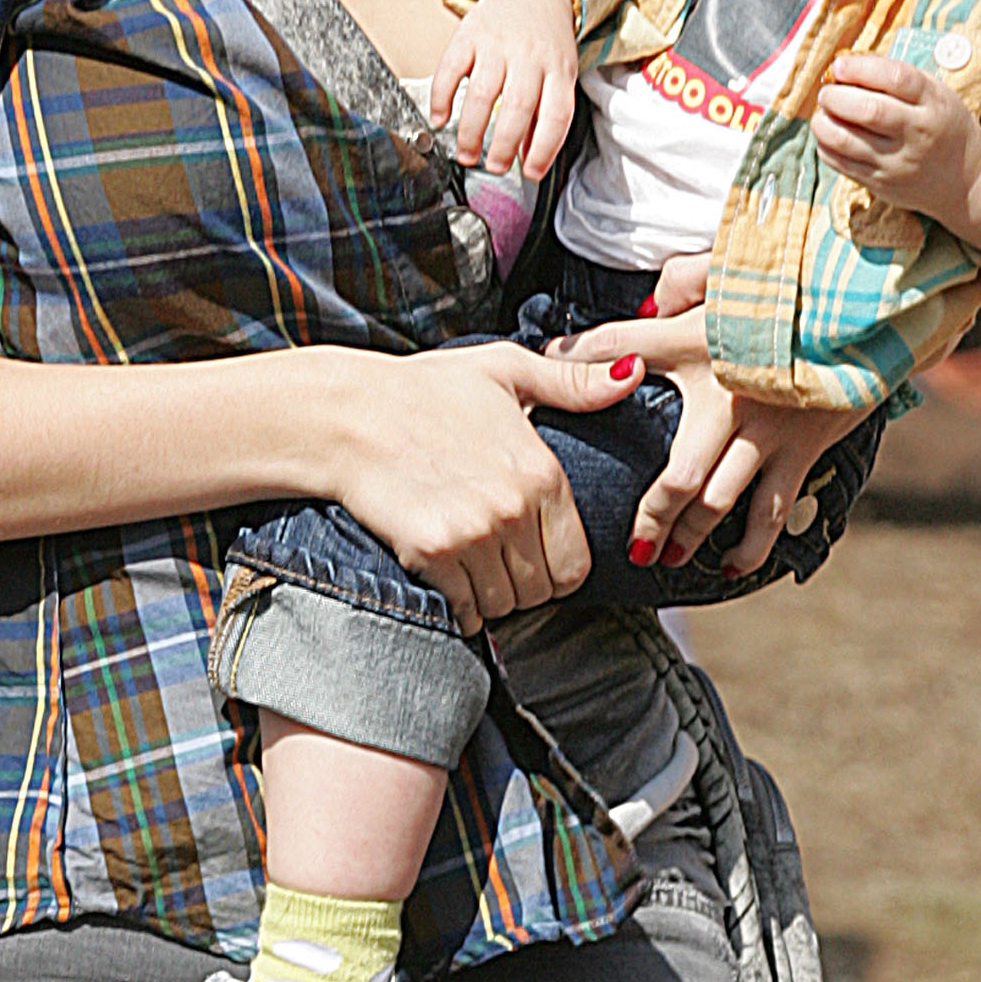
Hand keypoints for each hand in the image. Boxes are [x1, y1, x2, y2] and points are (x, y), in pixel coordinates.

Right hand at [321, 336, 650, 632]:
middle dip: (524, 584)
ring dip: (491, 596)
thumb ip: (573, 383)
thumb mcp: (505, 370)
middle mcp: (515, 509)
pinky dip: (460, 605)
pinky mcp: (432, 553)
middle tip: (498, 560)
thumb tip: (631, 374)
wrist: (348, 414)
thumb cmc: (425, 389)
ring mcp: (474, 534)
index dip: (556, 566)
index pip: (576, 562)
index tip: (532, 552)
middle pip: (542, 592)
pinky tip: (447, 574)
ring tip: (470, 563)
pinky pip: (466, 610)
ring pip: (505, 604)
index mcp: (543, 473)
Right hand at [429, 0, 581, 176]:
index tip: (531, 173)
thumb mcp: (558, 74)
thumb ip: (545, 115)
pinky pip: (452, 69)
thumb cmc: (545, 41)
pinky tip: (440, 120)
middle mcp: (530, 55)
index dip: (544, 149)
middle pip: (518, 106)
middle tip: (494, 167)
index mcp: (558, 69)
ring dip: (472, 131)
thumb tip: (529, 161)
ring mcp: (499, 43)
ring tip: (467, 154)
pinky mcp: (470, 34)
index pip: (556, 115)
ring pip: (483, 93)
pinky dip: (442, 98)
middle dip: (504, 145)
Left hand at [561, 297, 861, 571]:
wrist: (871, 299)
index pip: (622, 350)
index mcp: (703, 346)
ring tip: (670, 557)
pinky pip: (775, 508)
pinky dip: (753, 543)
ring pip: (722, 502)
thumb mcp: (730, 270)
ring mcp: (771, 431)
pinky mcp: (806, 447)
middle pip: (680, 477)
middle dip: (652, 517)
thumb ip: (681, 282)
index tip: (544, 376)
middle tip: (632, 546)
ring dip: (694, 535)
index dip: (577, 361)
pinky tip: (734, 562)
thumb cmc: (792, 283)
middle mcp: (731, 398)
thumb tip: (647, 308)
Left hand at [812, 48, 980, 260]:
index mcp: (934, 103)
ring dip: (824, 123)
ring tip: (822, 113)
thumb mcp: (934, 94)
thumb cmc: (940, 123)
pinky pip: (841, 164)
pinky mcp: (882, 183)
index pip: (897, 78)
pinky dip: (825, 145)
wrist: (963, 178)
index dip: (862, 68)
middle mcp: (918, 133)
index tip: (839, 65)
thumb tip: (843, 67)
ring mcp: (899, 162)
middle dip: (837, 97)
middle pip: (870, 111)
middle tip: (826, 92)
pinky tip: (827, 134)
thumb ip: (895, 79)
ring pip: (847, 141)